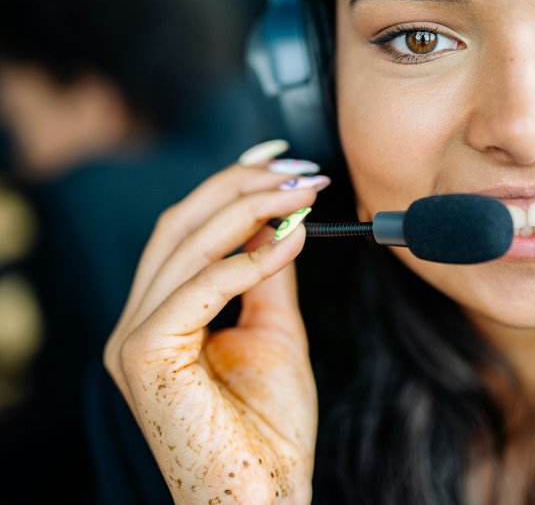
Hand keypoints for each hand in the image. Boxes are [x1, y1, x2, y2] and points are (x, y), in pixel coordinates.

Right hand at [105, 164, 324, 503]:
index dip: (230, 185)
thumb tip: (282, 222)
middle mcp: (136, 322)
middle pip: (182, 225)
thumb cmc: (269, 427)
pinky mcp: (144, 357)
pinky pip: (200, 287)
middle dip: (243, 186)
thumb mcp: (275, 331)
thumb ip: (268, 276)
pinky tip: (291, 240)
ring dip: (252, 209)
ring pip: (187, 244)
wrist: (264, 496)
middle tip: (302, 171)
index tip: (280, 159)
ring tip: (304, 193)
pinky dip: (248, 258)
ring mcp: (133, 339)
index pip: (187, 230)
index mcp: (161, 316)